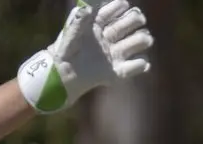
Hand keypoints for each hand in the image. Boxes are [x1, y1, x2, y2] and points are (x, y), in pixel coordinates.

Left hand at [17, 0, 153, 113]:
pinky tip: (135, 63)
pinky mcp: (117, 71)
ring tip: (126, 47)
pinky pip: (137, 66)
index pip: (120, 7)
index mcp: (100, 24)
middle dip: (136, 19)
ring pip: (141, 40)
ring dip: (141, 40)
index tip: (116, 10)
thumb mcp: (73, 31)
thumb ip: (82, 16)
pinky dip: (139, 65)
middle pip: (135, 20)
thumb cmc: (64, 52)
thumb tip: (89, 3)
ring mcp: (116, 54)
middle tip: (121, 29)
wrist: (61, 77)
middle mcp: (111, 37)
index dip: (121, 6)